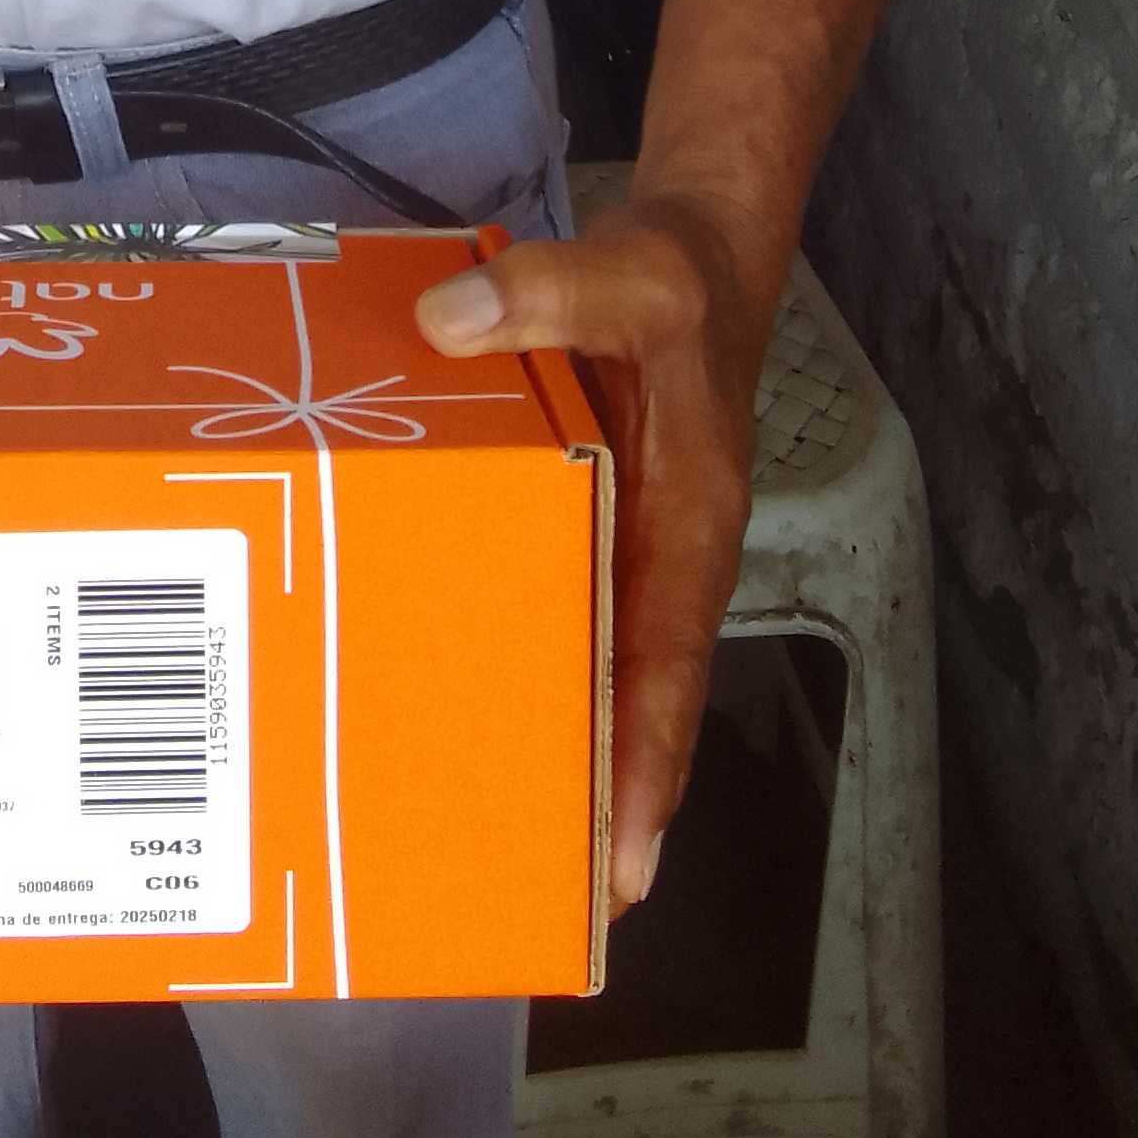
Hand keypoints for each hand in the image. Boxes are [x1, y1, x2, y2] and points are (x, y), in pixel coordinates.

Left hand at [416, 190, 768, 914]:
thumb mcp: (631, 273)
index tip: (623, 867)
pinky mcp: (578, 509)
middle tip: (531, 889)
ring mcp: (617, 538)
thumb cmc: (679, 282)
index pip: (670, 669)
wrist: (692, 248)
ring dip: (545, 728)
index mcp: (691, 525)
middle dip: (589, 792)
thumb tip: (449, 321)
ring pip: (582, 653)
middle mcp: (656, 552)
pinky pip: (544, 590)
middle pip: (624, 693)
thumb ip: (551, 290)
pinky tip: (444, 670)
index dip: (647, 766)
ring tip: (476, 819)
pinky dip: (510, 639)